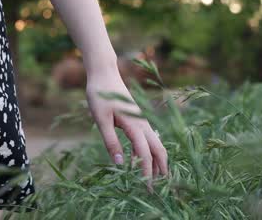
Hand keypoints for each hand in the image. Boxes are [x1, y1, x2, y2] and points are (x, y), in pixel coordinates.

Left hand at [85, 67, 168, 191]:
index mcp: (134, 124)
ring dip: (158, 161)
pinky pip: (149, 138)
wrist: (104, 74)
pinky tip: (145, 160)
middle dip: (161, 168)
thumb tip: (119, 164)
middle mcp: (143, 123)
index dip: (147, 171)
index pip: (145, 153)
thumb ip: (111, 141)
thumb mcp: (101, 119)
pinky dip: (151, 151)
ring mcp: (142, 120)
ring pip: (156, 144)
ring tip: (157, 178)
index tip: (146, 188)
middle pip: (159, 149)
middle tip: (160, 187)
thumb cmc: (100, 95)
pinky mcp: (138, 118)